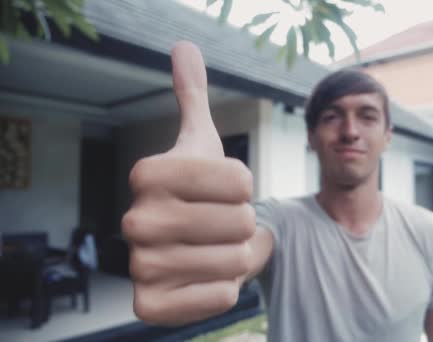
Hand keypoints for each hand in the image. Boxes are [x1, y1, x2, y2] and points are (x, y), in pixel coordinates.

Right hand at [122, 41, 254, 325]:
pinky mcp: (149, 306)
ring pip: (235, 260)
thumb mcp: (201, 142)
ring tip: (214, 248)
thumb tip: (184, 47)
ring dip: (237, 256)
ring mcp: (139, 266)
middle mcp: (135, 219)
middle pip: (241, 221)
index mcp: (149, 173)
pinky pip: (220, 297)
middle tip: (221, 224)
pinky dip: (225, 287)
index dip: (246, 187)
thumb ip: (192, 96)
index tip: (226, 189)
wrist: (188, 246)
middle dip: (242, 224)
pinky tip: (203, 276)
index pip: (241, 180)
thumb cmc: (202, 191)